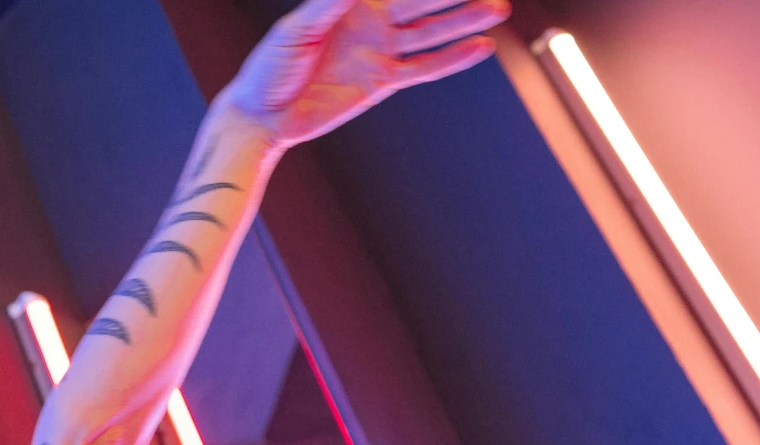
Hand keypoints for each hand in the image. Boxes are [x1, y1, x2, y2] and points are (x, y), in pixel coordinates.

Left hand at [220, 0, 505, 149]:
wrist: (261, 116)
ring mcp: (378, 51)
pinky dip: (451, 58)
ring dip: (463, 19)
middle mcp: (370, 21)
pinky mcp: (381, 82)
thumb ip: (331, 3)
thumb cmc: (269, 66)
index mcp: (350, 0)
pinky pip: (423, 69)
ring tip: (498, 7)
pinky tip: (481, 46)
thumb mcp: (299, 29)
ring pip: (430, 31)